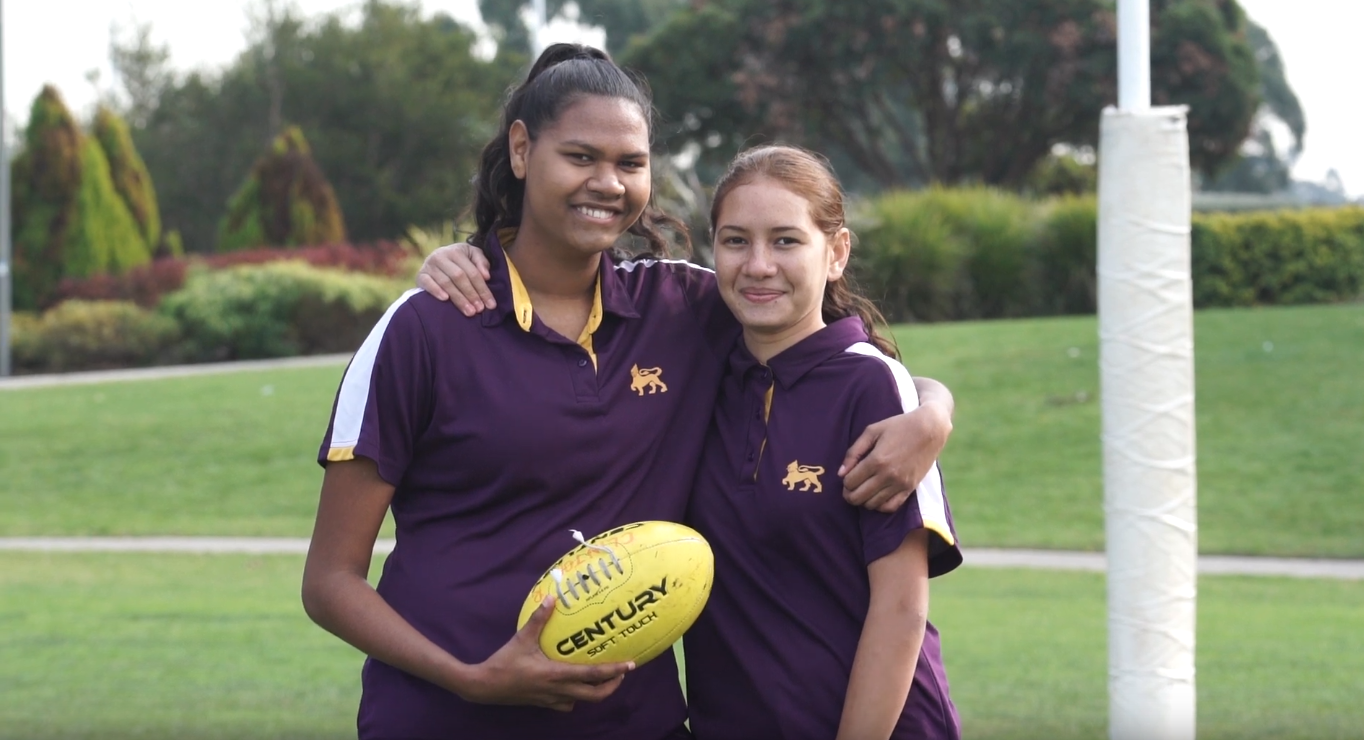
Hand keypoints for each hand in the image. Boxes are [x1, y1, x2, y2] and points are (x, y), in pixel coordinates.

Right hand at [416, 243, 494, 316]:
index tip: (491, 304)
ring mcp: (429, 265)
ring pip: (445, 282)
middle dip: (471, 295)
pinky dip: (436, 290)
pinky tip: (445, 299)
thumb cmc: (460, 260)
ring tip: (469, 311)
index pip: (472, 272)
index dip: (482, 289)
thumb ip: (482, 262)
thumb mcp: (472, 255)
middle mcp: (441, 256)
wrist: (437, 259)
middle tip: (479, 309)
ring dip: (458, 298)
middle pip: (459, 277)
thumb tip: (486, 276)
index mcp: (456, 251)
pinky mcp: (420, 275)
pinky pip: (427, 283)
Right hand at [454, 597, 634, 711]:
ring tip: (602, 677)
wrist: (484, 687)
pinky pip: (567, 704)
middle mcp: (558, 690)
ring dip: (595, 692)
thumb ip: (539, 618)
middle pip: (595, 695)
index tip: (631, 666)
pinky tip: (573, 685)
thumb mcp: (523, 638)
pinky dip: (576, 696)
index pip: (593, 675)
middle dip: (612, 685)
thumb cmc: (505, 662)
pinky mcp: (543, 704)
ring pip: (582, 701)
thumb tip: (552, 598)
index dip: (614, 671)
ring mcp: (551, 700)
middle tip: (621, 673)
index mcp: (556, 674)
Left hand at [839, 400, 952, 512]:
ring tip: (863, 490)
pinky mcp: (910, 489)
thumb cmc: (898, 426)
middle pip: (858, 497)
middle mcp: (888, 475)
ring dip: (863, 500)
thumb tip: (840, 473)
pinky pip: (891, 507)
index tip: (846, 477)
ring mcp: (900, 484)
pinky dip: (880, 506)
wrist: (930, 429)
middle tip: (850, 488)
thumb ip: (853, 452)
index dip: (844, 482)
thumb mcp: (872, 431)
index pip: (850, 482)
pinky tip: (877, 496)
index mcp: (876, 460)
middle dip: (849, 494)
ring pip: (872, 505)